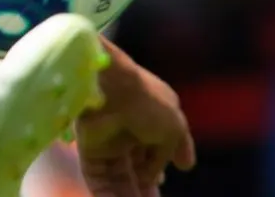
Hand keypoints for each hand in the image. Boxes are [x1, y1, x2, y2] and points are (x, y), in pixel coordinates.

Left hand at [75, 40, 195, 196]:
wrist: (108, 87)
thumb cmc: (148, 103)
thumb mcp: (175, 126)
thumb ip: (177, 147)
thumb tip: (185, 167)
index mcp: (151, 118)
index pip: (156, 149)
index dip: (159, 168)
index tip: (162, 184)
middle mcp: (127, 130)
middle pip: (136, 167)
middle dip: (144, 187)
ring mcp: (106, 140)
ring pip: (118, 176)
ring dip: (127, 194)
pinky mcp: (88, 150)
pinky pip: (98, 177)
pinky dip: (107, 194)